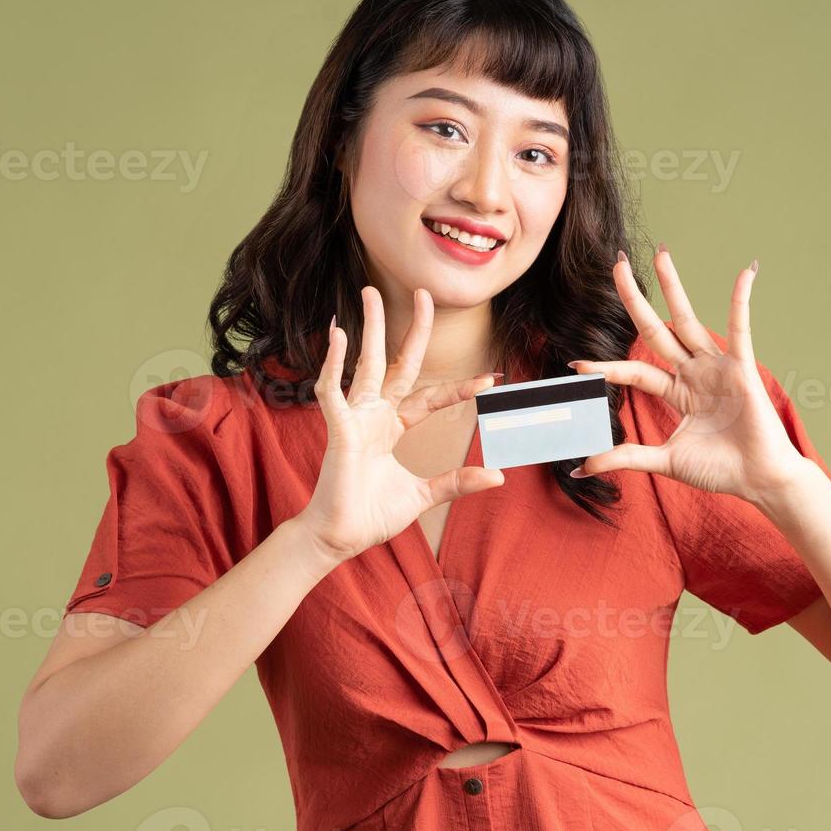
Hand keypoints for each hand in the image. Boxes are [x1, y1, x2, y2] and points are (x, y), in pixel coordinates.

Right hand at [293, 285, 504, 561]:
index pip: (432, 396)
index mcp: (396, 426)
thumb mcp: (425, 495)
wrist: (340, 537)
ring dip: (369, 328)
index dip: (458, 388)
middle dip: (410, 329)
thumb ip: (456, 482)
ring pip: (366, 363)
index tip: (489, 380)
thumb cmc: (373, 514)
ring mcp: (356, 418)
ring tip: (370, 292)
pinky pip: (333, 390)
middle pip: (398, 362)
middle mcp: (377, 414)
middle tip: (422, 293)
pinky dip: (333, 363)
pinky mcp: (338, 428)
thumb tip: (498, 476)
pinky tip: (337, 336)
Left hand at [567, 245, 809, 503]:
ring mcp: (717, 367)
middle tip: (617, 265)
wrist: (759, 480)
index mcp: (678, 391)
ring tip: (661, 254)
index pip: (635, 371)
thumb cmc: (720, 469)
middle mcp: (694, 373)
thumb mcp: (663, 460)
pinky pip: (741, 329)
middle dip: (635, 299)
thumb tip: (580, 470)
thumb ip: (624, 458)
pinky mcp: (742, 369)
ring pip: (688, 321)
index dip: (607, 367)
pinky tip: (746, 274)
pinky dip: (742, 301)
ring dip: (674, 287)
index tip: (576, 365)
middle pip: (656, 330)